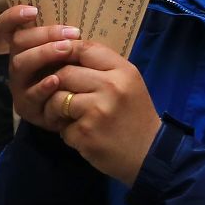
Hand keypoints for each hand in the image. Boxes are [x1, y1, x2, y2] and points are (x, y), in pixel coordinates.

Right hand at [4, 5, 85, 128]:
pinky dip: (43, 86)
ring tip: (67, 49)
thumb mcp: (67, 53)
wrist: (74, 111)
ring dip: (44, 54)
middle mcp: (18, 63)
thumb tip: (79, 11)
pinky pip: (31, 95)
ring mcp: (19, 85)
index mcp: (24, 47)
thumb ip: (65, 36)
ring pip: (21, 64)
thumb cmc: (71, 74)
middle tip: (71, 33)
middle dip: (44, 35)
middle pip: (18, 42)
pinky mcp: (26, 107)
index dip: (13, 15)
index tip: (33, 10)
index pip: (6, 26)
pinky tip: (56, 80)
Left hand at [33, 40, 160, 184]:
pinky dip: (66, 132)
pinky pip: (62, 126)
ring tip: (65, 118)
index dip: (66, 52)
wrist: (150, 155)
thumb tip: (66, 52)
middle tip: (60, 96)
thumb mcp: (129, 84)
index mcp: (123, 72)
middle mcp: (111, 87)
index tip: (59, 61)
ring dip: (55, 110)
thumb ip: (103, 68)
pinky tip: (81, 136)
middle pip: (65, 73)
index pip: (86, 49)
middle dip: (56, 85)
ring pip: (57, 99)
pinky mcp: (86, 133)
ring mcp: (97, 111)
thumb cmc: (135, 117)